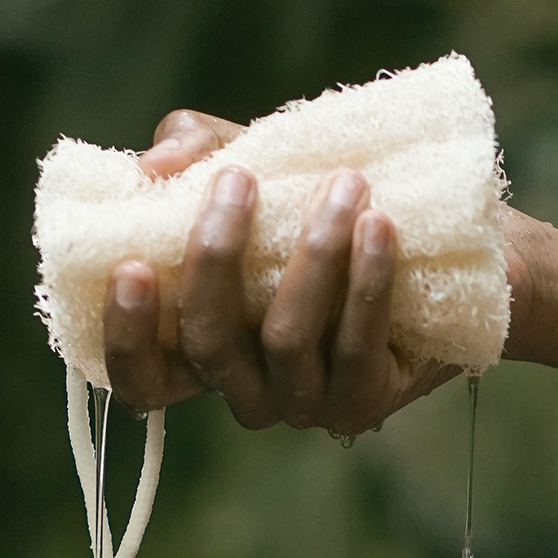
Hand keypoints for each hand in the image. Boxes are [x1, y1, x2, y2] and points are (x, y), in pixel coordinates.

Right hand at [104, 110, 466, 433]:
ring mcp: (302, 405)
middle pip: (208, 347)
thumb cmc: (311, 205)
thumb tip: (155, 165)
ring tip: (346, 184)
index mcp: (203, 351)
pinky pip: (355, 347)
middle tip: (240, 181)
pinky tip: (379, 226)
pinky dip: (365, 281)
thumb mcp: (247, 164)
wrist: (430, 241)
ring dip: (312, 256)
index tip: (133, 266)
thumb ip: (193, 152)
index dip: (126, 337)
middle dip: (215, 260)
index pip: (142, 380)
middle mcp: (244, 390)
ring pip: (286, 341)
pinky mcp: (363, 403)